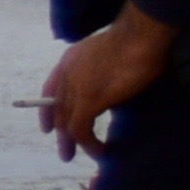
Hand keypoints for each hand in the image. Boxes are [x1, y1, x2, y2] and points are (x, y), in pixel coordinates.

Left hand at [36, 6, 171, 156]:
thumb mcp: (109, 55)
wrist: (142, 33)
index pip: (50, 89)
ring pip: (66, 121)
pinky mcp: (89, 100)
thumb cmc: (137, 39)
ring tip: (74, 156)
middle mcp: (67, 73)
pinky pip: (81, 129)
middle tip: (65, 151)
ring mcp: (76, 87)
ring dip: (71, 142)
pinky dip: (88, 143)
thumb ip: (101, 72)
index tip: (48, 128)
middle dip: (60, 132)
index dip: (47, 111)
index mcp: (70, 60)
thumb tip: (110, 91)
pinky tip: (98, 151)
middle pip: (58, 108)